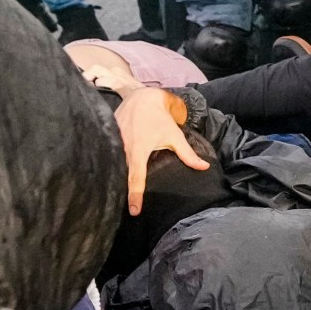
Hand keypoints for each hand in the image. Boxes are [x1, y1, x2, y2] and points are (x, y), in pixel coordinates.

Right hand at [115, 87, 205, 216]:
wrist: (140, 98)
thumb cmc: (159, 118)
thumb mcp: (175, 136)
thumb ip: (187, 154)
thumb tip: (204, 167)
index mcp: (138, 151)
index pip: (135, 179)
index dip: (135, 196)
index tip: (134, 211)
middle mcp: (122, 149)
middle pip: (121, 175)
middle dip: (122, 191)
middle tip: (124, 207)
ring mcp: (111, 143)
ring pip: (112, 166)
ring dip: (113, 178)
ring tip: (113, 194)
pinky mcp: (106, 137)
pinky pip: (107, 155)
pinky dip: (109, 165)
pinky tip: (107, 175)